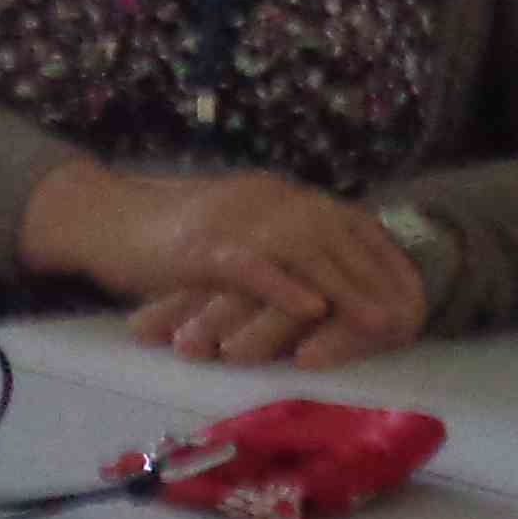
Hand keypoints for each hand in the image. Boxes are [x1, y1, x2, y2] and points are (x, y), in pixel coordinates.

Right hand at [22, 161, 426, 369]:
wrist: (102, 216)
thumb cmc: (166, 233)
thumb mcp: (235, 228)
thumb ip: (277, 244)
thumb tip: (322, 276)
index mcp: (275, 195)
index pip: (349, 222)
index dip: (386, 258)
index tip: (416, 292)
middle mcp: (264, 200)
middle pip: (338, 237)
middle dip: (379, 279)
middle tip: (412, 318)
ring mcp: (234, 220)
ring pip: (305, 252)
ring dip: (348, 289)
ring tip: (379, 323)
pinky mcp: (202, 246)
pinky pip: (252, 266)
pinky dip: (284, 287)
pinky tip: (311, 310)